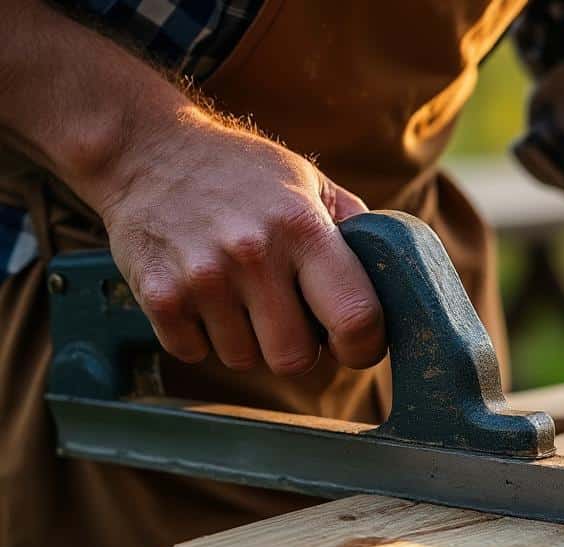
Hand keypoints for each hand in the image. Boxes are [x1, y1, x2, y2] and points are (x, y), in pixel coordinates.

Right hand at [83, 109, 383, 373]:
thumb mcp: (310, 183)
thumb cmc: (241, 171)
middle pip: (294, 358)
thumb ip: (354, 230)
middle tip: (291, 320)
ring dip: (248, 341)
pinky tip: (203, 297)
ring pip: (244, 359)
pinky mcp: (158, 296)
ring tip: (241, 297)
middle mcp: (254, 255)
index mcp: (304, 228)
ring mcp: (202, 278)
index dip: (364, 345)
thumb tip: (398, 278)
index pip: (356, 318)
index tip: (356, 344)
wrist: (144, 150)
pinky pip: (194, 352)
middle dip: (300, 349)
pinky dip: (202, 337)